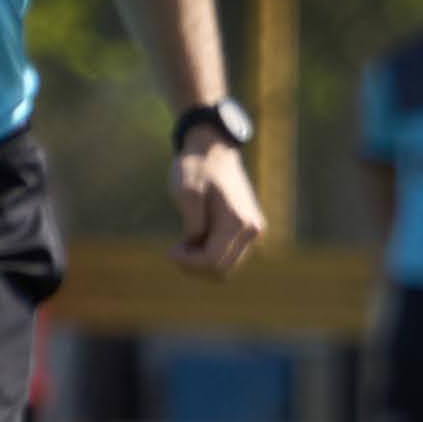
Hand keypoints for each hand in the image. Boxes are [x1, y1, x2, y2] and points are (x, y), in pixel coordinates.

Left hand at [174, 140, 265, 275]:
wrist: (213, 150)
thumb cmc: (196, 168)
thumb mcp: (186, 191)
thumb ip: (192, 222)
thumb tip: (197, 243)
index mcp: (238, 221)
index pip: (212, 261)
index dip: (187, 263)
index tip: (169, 250)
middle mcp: (252, 229)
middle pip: (221, 270)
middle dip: (194, 265)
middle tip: (177, 246)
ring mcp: (253, 230)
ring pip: (226, 267)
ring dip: (202, 261)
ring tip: (186, 241)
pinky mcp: (249, 229)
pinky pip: (230, 256)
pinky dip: (210, 254)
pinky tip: (197, 237)